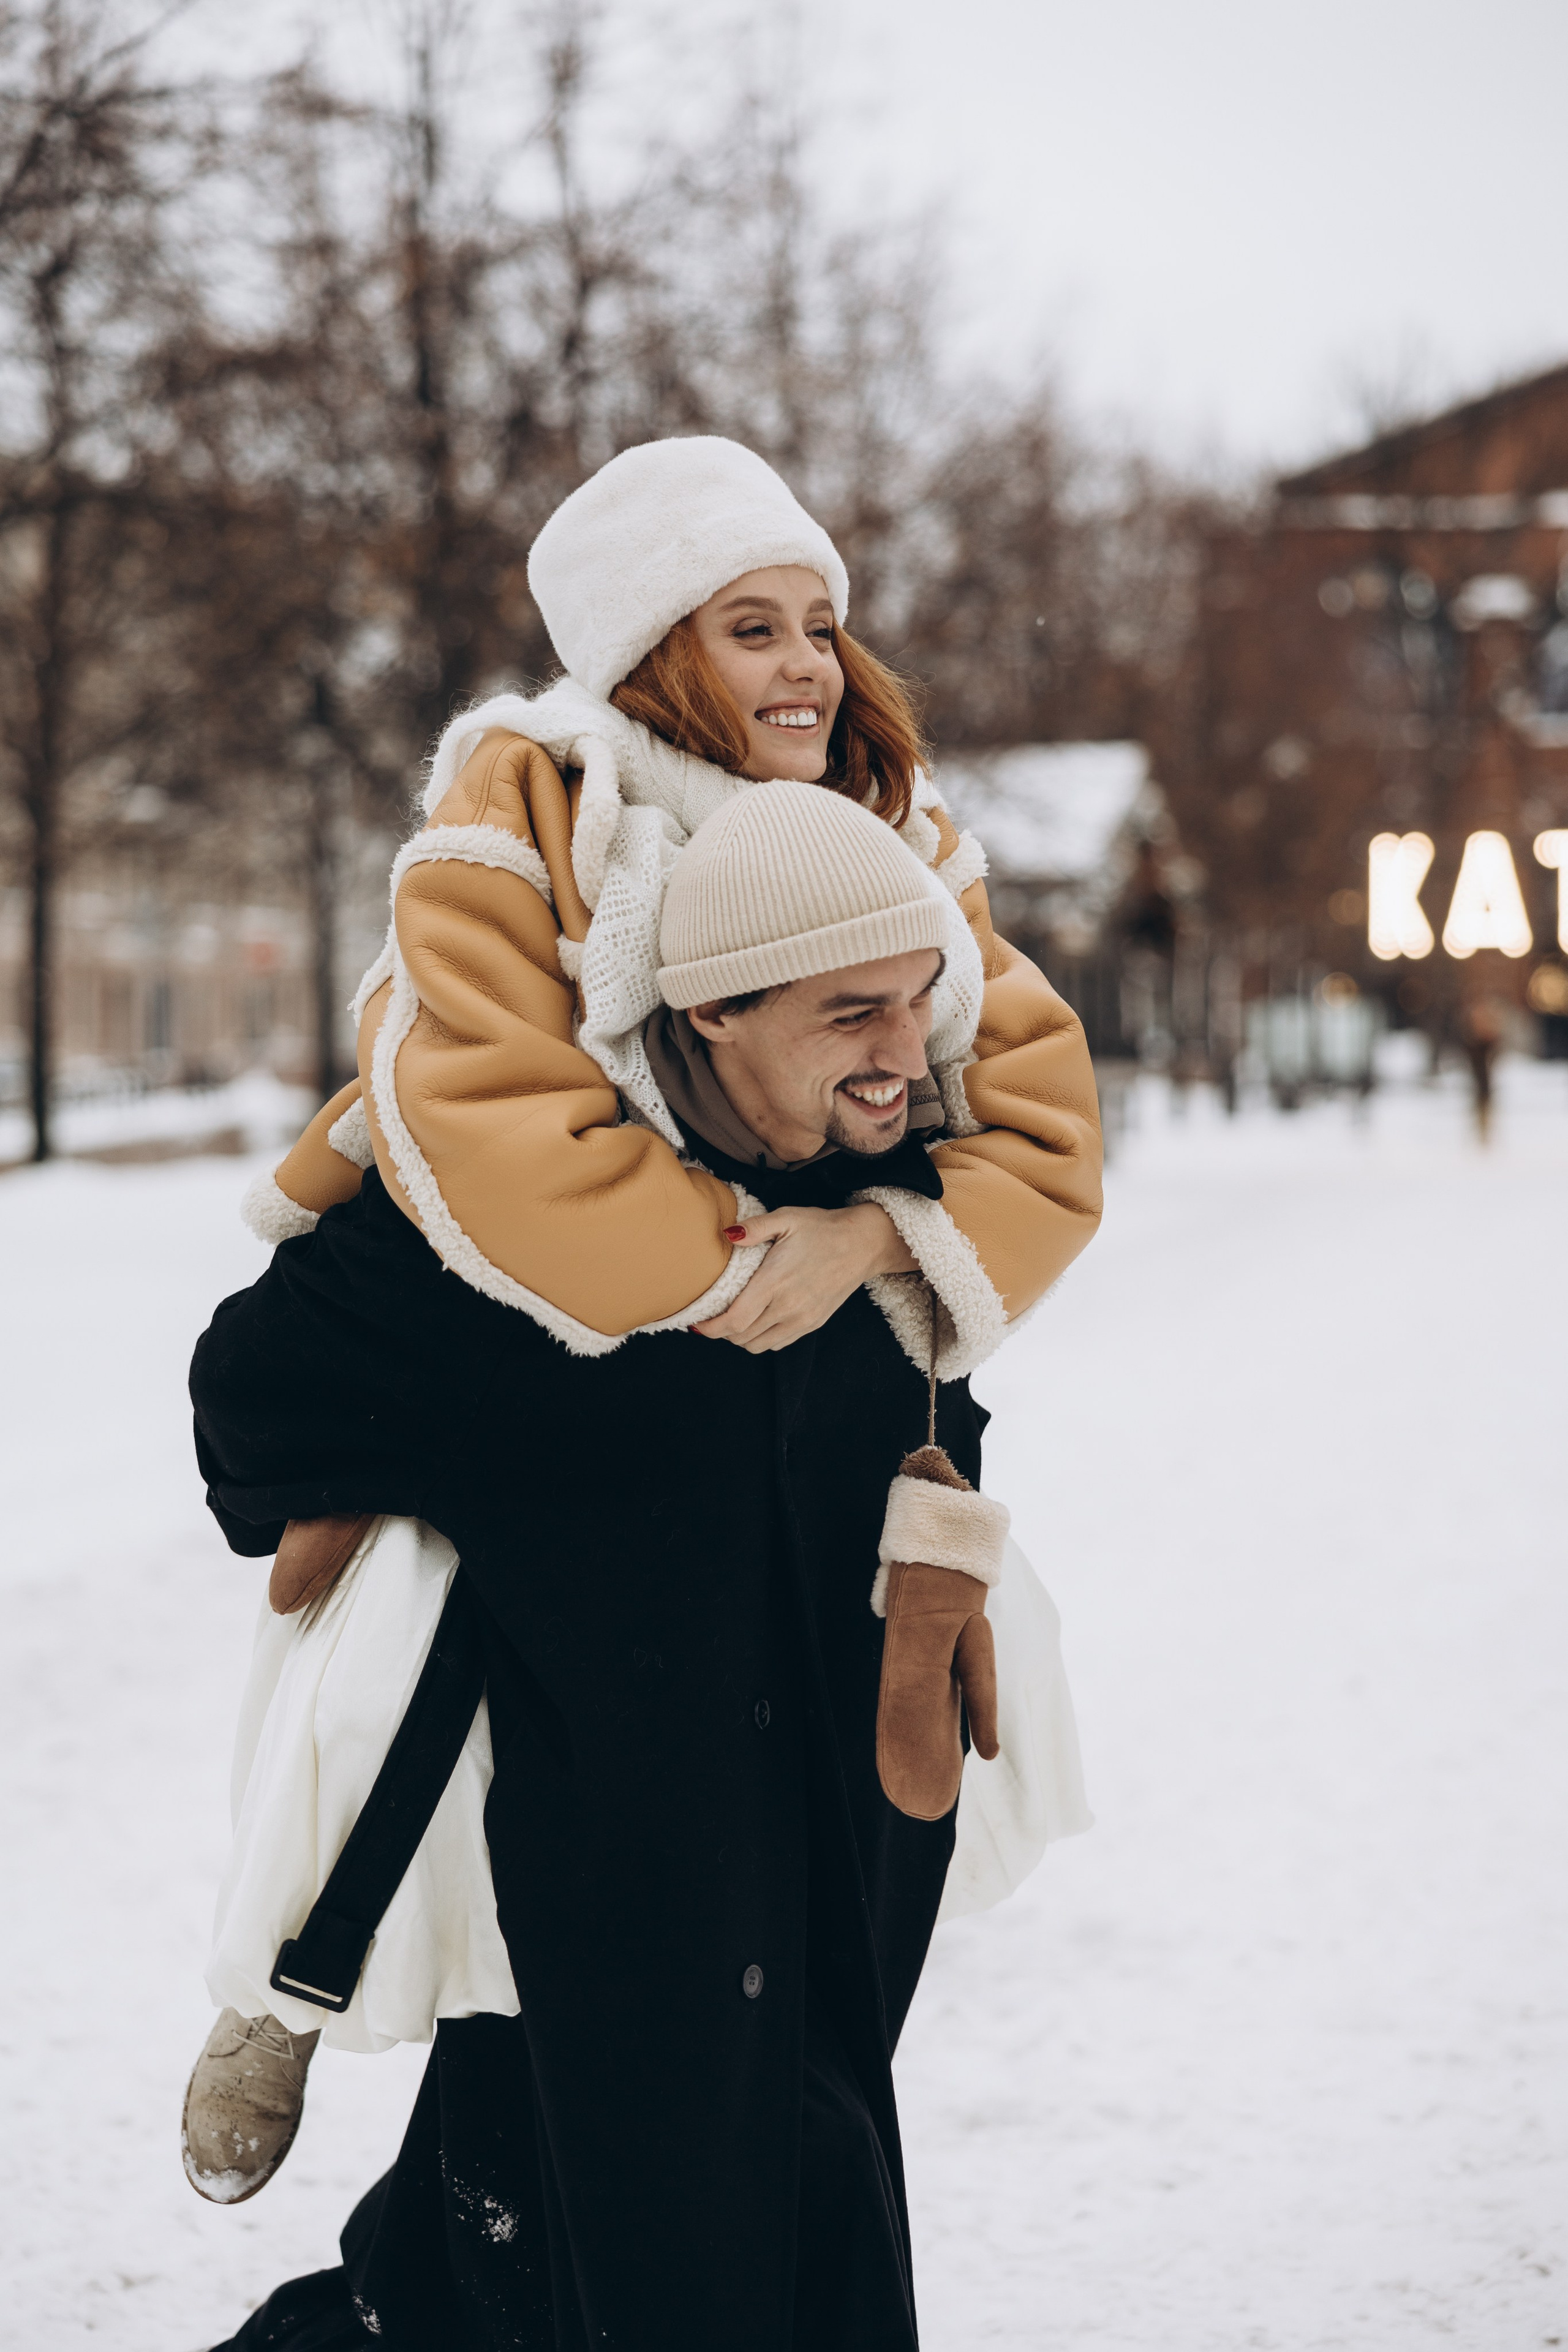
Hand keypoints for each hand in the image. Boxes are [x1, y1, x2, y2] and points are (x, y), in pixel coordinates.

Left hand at [692, 1202, 917, 1353]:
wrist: (863, 1244)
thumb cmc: (821, 1228)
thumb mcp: (787, 1217)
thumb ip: (754, 1228)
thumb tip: (727, 1234)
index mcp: (775, 1282)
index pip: (734, 1320)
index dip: (710, 1328)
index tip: (696, 1323)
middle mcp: (787, 1307)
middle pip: (741, 1337)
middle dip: (719, 1332)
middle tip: (709, 1318)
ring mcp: (802, 1319)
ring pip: (758, 1345)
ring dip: (739, 1337)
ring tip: (732, 1320)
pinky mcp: (813, 1324)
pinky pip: (778, 1344)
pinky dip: (760, 1339)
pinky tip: (756, 1322)